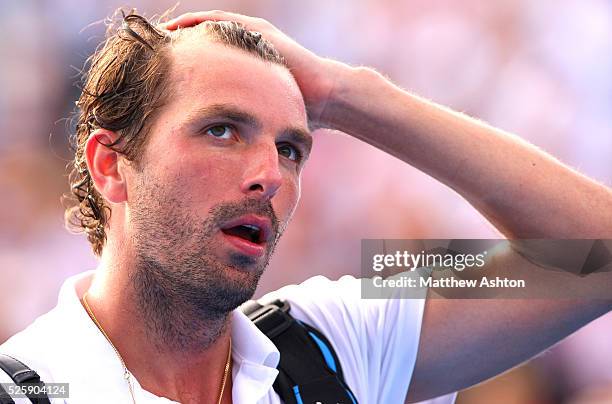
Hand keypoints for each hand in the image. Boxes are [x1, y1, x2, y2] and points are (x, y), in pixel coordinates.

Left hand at [161, 10, 343, 126]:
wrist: (323, 98)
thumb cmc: (292, 113)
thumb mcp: (253, 120)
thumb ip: (234, 128)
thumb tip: (214, 156)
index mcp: (237, 71)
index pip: (199, 64)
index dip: (176, 68)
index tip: (151, 78)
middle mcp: (240, 50)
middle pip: (197, 43)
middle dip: (172, 47)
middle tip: (143, 54)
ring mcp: (248, 37)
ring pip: (203, 28)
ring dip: (179, 32)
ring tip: (153, 38)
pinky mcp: (256, 30)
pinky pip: (217, 21)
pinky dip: (195, 24)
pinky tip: (174, 30)